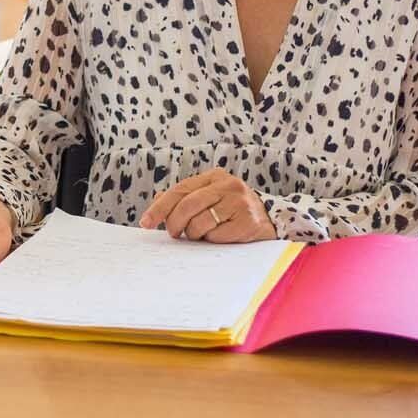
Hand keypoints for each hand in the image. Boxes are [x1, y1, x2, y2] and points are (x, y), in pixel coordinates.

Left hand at [139, 168, 276, 242]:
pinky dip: (212, 240)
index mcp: (215, 176)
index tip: (145, 223)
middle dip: (174, 223)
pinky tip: (220, 237)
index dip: (159, 208)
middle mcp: (228, 185)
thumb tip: (156, 202)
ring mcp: (240, 203)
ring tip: (202, 234)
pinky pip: (216, 236)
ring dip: (195, 234)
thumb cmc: (232, 211)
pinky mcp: (248, 222)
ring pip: (200, 223)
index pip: (179, 190)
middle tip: (173, 234)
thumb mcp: (210, 197)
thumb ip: (185, 198)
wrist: (271, 220)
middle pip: (187, 205)